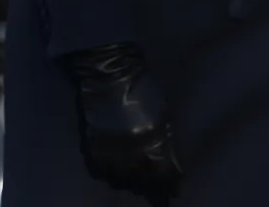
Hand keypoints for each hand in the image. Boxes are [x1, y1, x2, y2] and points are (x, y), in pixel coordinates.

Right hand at [66, 43, 182, 202]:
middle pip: (142, 182)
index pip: (164, 174)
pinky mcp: (92, 149)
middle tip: (157, 187)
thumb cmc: (143, 91)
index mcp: (153, 142)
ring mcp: (110, 152)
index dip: (170, 184)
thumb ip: (166, 139)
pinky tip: (116, 171)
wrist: (110, 78)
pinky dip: (109, 175)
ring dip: (131, 182)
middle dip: (151, 186)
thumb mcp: (163, 114)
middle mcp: (131, 152)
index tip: (176, 190)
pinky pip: (100, 172)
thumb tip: (171, 161)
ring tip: (137, 180)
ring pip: (121, 181)